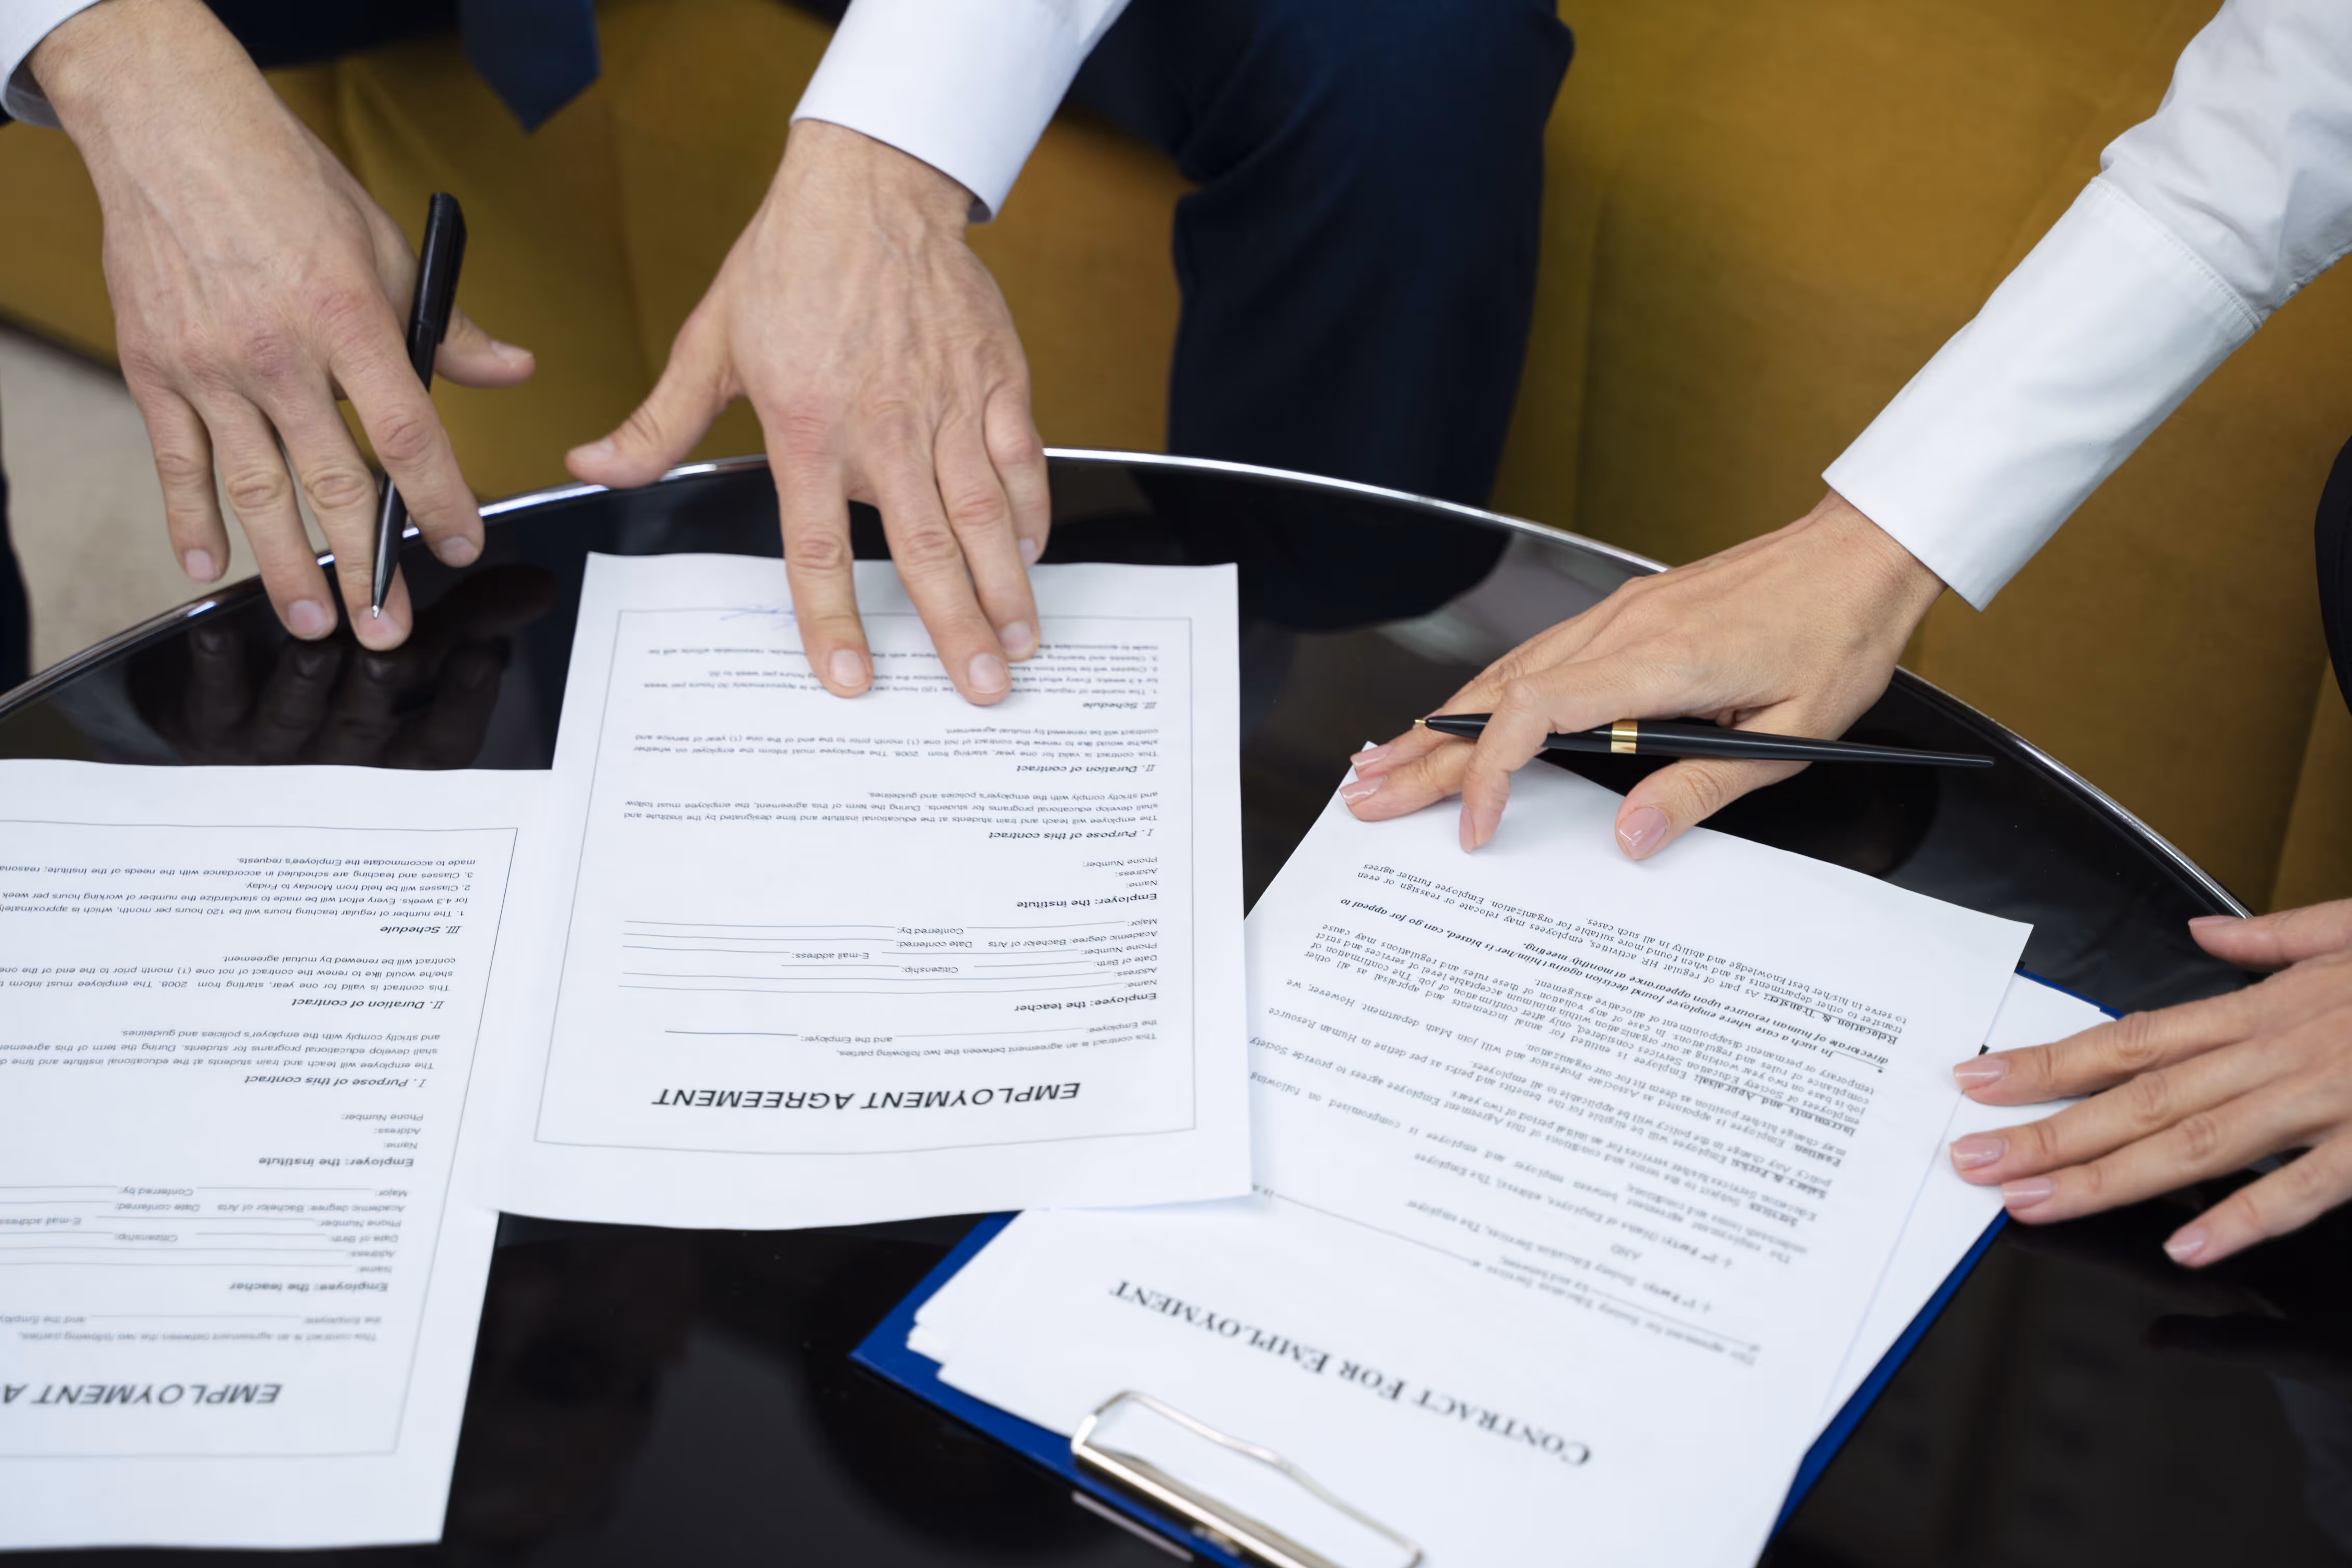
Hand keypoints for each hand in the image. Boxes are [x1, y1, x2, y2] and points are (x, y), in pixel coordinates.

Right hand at [31, 0, 533, 649]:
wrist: (174, 129)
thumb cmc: (286, 182)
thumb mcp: (388, 244)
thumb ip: (447, 327)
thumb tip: (513, 372)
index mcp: (348, 319)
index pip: (407, 433)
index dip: (439, 499)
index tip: (461, 545)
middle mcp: (277, 352)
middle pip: (330, 482)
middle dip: (362, 567)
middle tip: (385, 627)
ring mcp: (210, 366)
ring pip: (256, 489)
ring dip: (285, 566)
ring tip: (313, 624)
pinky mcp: (155, 368)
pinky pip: (176, 460)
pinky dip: (189, 519)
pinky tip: (209, 567)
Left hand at [135, 565, 556, 765]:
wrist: (233, 723)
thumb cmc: (343, 684)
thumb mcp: (412, 653)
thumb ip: (472, 619)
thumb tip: (539, 586)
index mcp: (395, 748)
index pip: (441, 742)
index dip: (464, 706)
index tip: (486, 657)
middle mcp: (337, 758)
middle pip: (366, 729)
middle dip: (379, 687)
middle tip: (389, 650)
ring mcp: (271, 747)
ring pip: (293, 717)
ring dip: (304, 682)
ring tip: (314, 644)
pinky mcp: (211, 725)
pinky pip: (214, 700)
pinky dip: (218, 665)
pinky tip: (218, 631)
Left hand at [566, 119, 1048, 704]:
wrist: (867, 184)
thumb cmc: (789, 262)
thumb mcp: (710, 342)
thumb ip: (659, 422)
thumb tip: (595, 468)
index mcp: (809, 429)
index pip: (818, 546)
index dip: (833, 619)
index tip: (850, 679)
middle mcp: (884, 427)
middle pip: (924, 547)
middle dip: (957, 627)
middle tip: (983, 689)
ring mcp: (946, 404)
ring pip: (983, 514)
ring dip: (1006, 588)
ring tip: (1022, 645)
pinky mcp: (993, 379)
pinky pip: (1019, 459)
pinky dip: (1030, 512)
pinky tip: (1031, 556)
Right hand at [1339, 490, 1944, 855]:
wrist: (1861, 555)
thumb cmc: (1837, 636)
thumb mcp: (1790, 735)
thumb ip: (1701, 788)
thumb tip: (1630, 836)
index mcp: (1661, 661)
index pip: (1538, 713)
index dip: (1492, 771)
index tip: (1476, 825)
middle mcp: (1624, 628)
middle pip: (1498, 694)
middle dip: (1425, 752)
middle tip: (1368, 792)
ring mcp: (1617, 614)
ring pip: (1506, 672)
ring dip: (1440, 721)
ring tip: (1387, 760)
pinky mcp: (1624, 612)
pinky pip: (1536, 656)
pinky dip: (1485, 693)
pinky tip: (1455, 713)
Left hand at [1946, 899, 2351, 1267]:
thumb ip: (2272, 938)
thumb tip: (2203, 931)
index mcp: (2263, 1008)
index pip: (2127, 1041)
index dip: (2046, 1062)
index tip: (1975, 1079)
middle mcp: (2276, 1050)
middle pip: (2137, 1099)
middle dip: (2046, 1132)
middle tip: (1968, 1158)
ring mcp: (2326, 1097)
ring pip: (2195, 1144)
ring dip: (2106, 1177)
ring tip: (2032, 1202)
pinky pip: (2303, 1186)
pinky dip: (2243, 1217)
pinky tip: (2185, 1249)